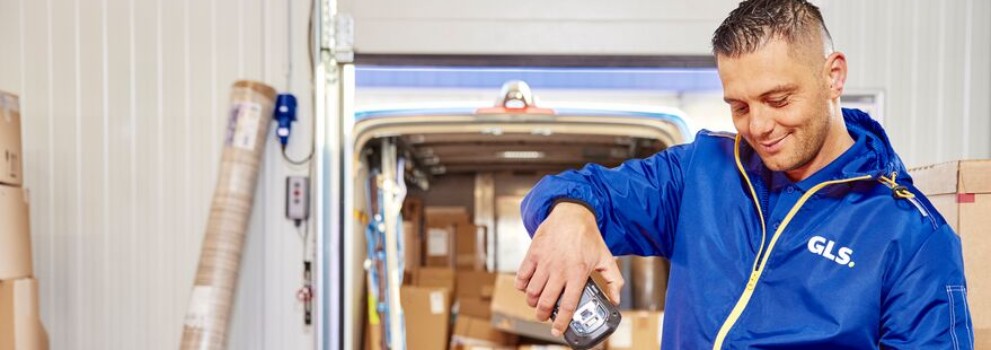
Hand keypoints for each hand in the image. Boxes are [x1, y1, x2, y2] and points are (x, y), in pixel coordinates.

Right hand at [514, 202, 623, 336]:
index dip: (561, 322)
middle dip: (542, 315)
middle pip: (546, 302)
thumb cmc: (588, 236)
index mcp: (577, 273)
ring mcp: (544, 262)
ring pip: (532, 292)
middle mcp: (559, 270)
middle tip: (544, 317)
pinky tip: (526, 287)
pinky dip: (521, 286)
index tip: (558, 330)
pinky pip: (521, 276)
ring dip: (532, 302)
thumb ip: (613, 280)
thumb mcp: (606, 257)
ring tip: (536, 303)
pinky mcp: (533, 254)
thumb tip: (615, 299)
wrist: (572, 213)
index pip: (567, 305)